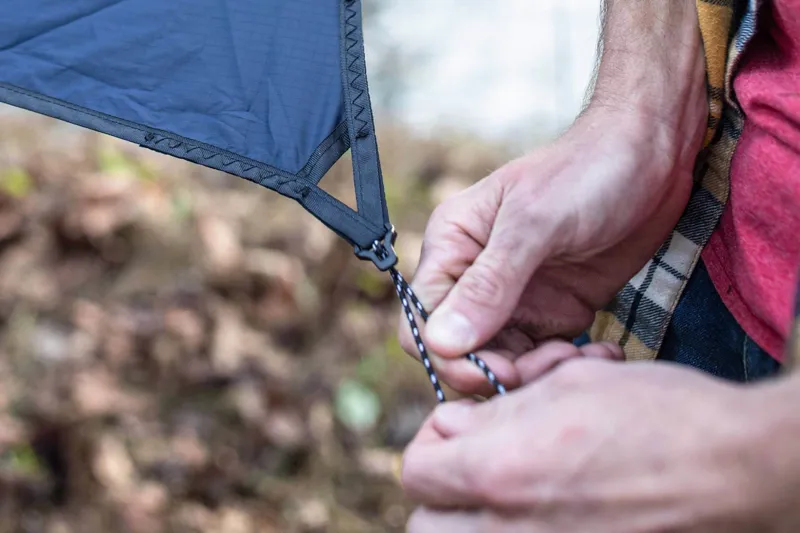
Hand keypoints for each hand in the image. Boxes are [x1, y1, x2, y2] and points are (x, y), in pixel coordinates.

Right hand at [399, 97, 705, 394]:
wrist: (651, 157)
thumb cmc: (587, 172)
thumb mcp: (535, 224)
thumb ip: (489, 285)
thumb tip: (442, 342)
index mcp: (452, 248)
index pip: (422, 323)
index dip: (453, 357)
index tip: (501, 369)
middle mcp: (473, 277)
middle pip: (460, 353)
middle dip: (501, 371)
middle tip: (554, 362)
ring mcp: (513, 298)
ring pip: (502, 363)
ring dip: (538, 373)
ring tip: (581, 356)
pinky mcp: (551, 311)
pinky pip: (542, 358)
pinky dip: (565, 367)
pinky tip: (598, 353)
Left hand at [401, 347, 799, 532]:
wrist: (735, 467)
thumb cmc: (659, 414)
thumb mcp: (567, 387)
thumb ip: (494, 411)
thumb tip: (452, 425)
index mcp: (500, 472)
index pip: (415, 471)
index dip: (432, 440)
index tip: (462, 424)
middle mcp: (510, 530)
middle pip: (425, 527)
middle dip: (439, 493)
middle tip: (473, 465)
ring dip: (467, 518)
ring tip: (504, 490)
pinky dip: (512, 531)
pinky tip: (544, 509)